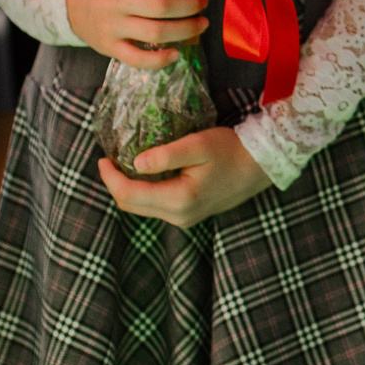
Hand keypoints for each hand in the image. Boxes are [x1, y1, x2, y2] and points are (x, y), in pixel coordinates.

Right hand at [64, 0, 207, 68]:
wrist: (69, 1)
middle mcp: (112, 1)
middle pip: (160, 7)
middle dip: (189, 6)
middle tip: (202, 3)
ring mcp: (110, 27)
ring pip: (155, 33)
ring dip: (185, 30)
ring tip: (202, 24)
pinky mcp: (108, 48)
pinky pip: (137, 59)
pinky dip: (159, 60)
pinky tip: (177, 53)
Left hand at [97, 127, 270, 227]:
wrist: (261, 165)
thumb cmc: (231, 150)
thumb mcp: (198, 145)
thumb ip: (166, 155)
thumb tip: (135, 163)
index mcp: (178, 199)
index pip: (129, 195)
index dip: (110, 178)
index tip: (102, 158)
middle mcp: (178, 216)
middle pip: (131, 206)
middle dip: (115, 184)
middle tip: (109, 160)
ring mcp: (184, 219)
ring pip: (142, 209)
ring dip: (129, 189)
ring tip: (124, 164)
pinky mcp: (190, 215)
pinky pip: (156, 207)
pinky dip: (144, 192)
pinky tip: (145, 174)